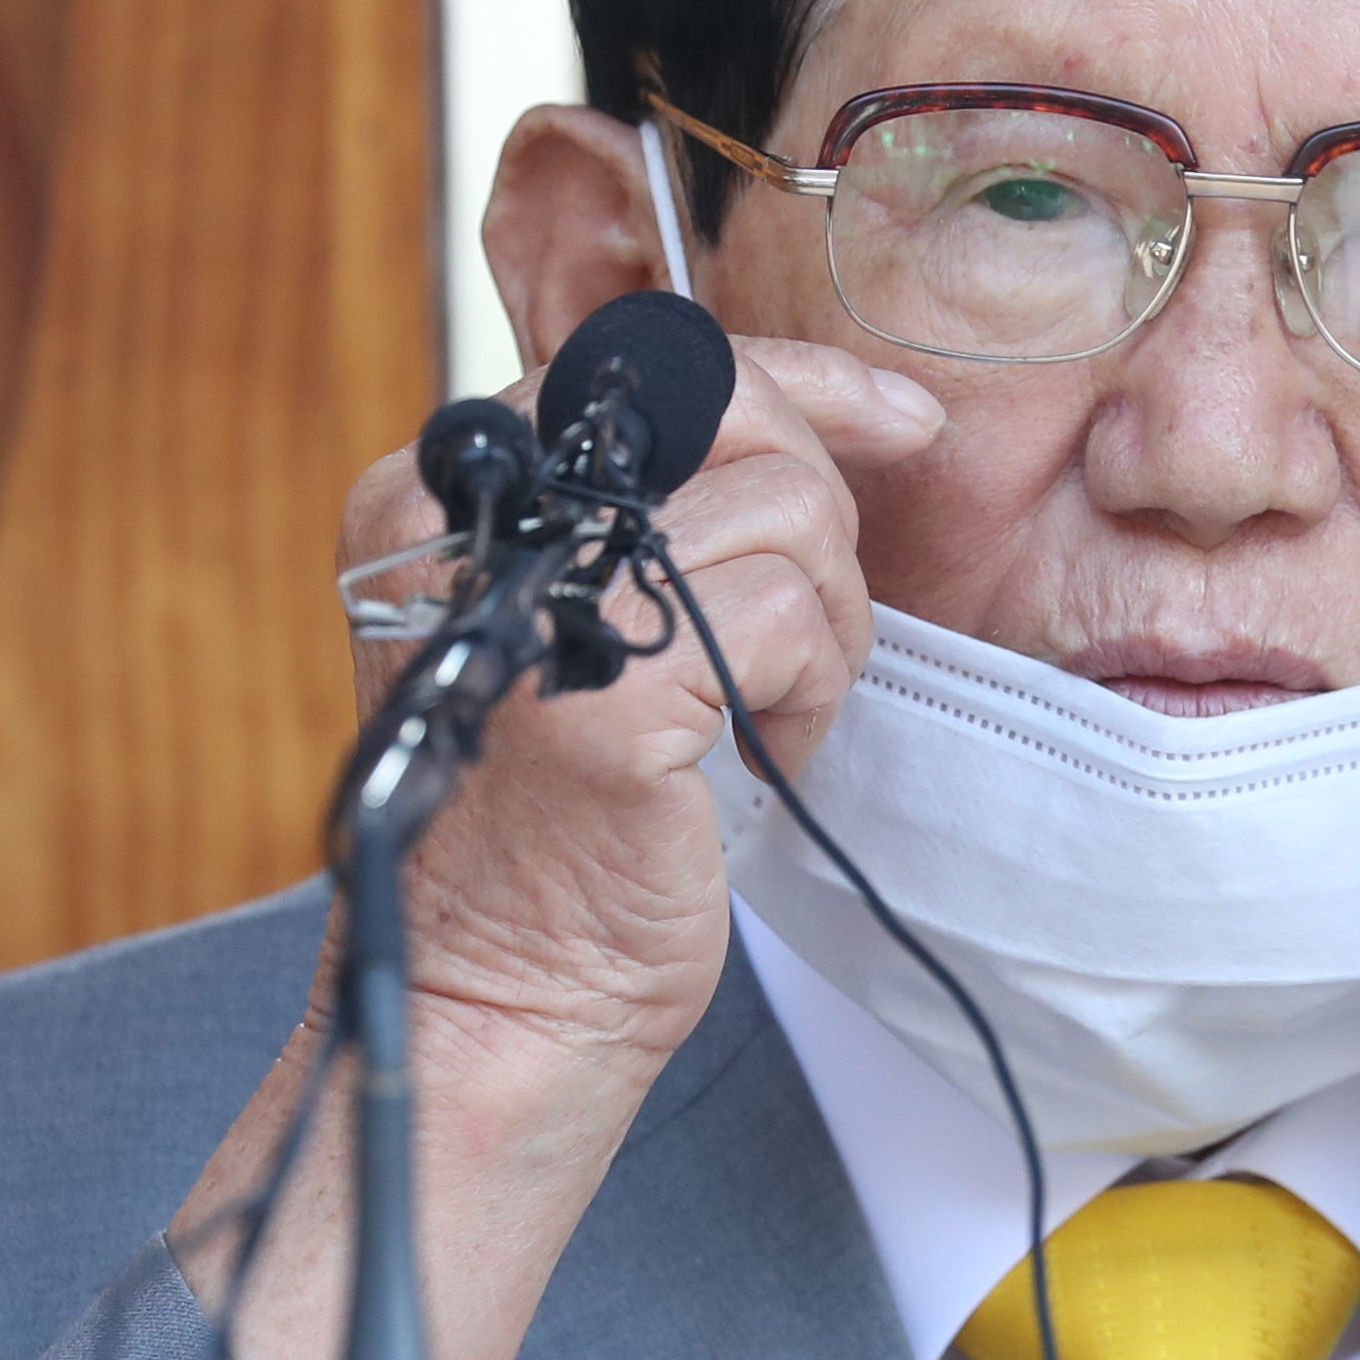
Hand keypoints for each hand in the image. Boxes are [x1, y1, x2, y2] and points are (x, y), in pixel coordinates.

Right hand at [170, 336, 939, 1359]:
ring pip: (790, 511)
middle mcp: (475, 519)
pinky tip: (765, 753)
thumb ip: (660, 509)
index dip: (802, 380)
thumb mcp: (598, 619)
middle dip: (821, 509)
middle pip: (734, 413)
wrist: (510, 996)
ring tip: (770, 710)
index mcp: (456, 487)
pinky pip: (792, 615)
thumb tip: (821, 411)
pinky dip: (810, 690)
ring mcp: (539, 597)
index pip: (655, 363)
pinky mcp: (607, 687)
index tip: (903, 420)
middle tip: (814, 627)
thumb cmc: (570, 820)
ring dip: (823, 622)